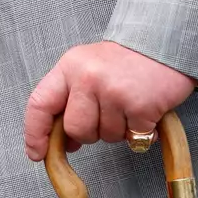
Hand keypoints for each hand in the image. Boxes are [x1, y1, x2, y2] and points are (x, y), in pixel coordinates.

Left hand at [23, 41, 196, 161]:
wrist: (162, 43)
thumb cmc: (121, 62)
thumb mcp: (86, 69)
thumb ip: (71, 101)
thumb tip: (65, 143)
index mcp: (68, 68)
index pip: (40, 104)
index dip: (35, 133)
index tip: (37, 154)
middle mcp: (87, 78)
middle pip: (75, 129)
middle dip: (90, 134)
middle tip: (107, 115)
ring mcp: (113, 92)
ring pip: (106, 137)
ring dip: (118, 131)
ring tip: (128, 106)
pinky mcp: (140, 105)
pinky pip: (134, 138)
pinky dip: (142, 132)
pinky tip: (146, 111)